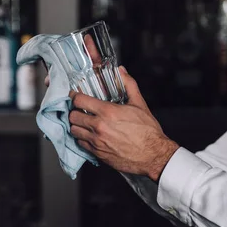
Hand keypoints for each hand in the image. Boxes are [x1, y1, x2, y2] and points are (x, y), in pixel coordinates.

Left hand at [68, 66, 179, 181]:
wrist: (153, 155)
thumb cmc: (148, 132)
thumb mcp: (139, 104)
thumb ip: (128, 85)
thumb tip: (121, 71)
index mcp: (108, 112)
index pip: (79, 100)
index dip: (75, 96)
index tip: (76, 95)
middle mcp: (99, 127)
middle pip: (73, 116)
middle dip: (75, 111)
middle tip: (80, 109)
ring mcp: (97, 141)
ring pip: (74, 130)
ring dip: (77, 125)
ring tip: (83, 122)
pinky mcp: (97, 153)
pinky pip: (81, 144)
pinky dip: (82, 138)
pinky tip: (89, 135)